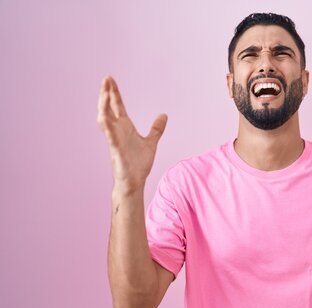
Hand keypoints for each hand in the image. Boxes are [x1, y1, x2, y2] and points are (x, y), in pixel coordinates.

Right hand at [97, 76, 167, 192]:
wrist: (135, 181)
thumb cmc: (139, 164)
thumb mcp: (151, 142)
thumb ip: (156, 129)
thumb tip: (163, 115)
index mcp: (125, 128)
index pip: (118, 106)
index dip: (114, 93)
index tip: (110, 80)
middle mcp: (117, 131)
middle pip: (109, 109)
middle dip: (106, 94)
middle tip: (106, 78)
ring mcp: (114, 140)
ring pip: (105, 119)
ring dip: (103, 106)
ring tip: (104, 92)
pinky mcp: (115, 150)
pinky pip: (109, 135)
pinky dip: (106, 125)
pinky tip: (104, 115)